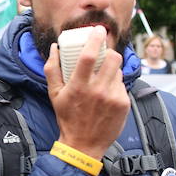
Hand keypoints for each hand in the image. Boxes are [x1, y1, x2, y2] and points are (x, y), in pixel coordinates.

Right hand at [45, 27, 129, 159]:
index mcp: (78, 86)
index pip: (89, 55)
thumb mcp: (54, 94)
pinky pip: (122, 84)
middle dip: (110, 52)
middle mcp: (97, 90)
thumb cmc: (67, 118)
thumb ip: (52, 69)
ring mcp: (113, 97)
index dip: (95, 39)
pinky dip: (115, 84)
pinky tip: (107, 93)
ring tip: (103, 76)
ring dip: (112, 68)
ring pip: (118, 71)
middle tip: (105, 54)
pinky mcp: (123, 104)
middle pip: (112, 58)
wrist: (83, 145)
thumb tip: (54, 48)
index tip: (98, 30)